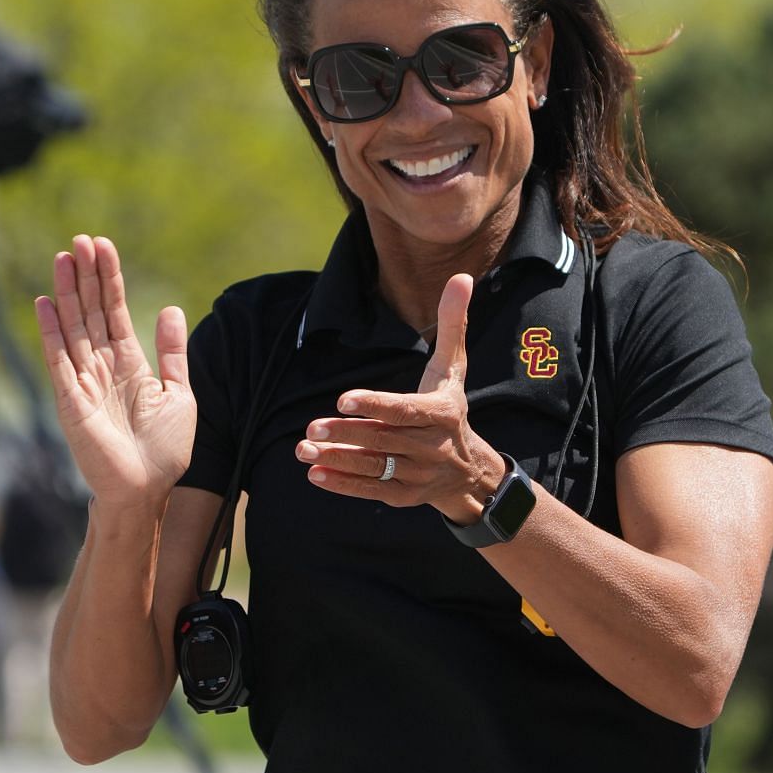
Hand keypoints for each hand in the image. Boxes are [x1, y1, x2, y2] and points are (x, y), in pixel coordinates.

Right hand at [35, 235, 194, 506]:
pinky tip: (46, 303)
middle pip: (91, 311)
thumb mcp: (179, 393)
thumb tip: (172, 309)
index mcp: (128, 363)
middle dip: (87, 276)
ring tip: (65, 257)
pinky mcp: (70, 400)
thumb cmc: (164, 450)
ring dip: (69, 292)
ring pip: (74, 327)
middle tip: (83, 240)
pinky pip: (59, 359)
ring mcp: (83, 381)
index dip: (109, 280)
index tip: (103, 247)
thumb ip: (172, 353)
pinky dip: (52, 331)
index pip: (115, 311)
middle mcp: (101, 367)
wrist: (148, 490)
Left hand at [294, 274, 504, 523]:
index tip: (342, 399)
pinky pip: (370, 490)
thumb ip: (452, 323)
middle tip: (312, 426)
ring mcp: (418, 474)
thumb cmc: (450, 408)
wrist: (469, 472)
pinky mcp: (404, 496)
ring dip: (337, 459)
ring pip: (374, 467)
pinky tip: (315, 473)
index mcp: (442, 413)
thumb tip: (461, 276)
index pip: (404, 410)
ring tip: (303, 449)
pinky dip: (342, 484)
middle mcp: (432, 447)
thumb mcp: (453, 368)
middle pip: (383, 439)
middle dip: (346, 433)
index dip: (374, 405)